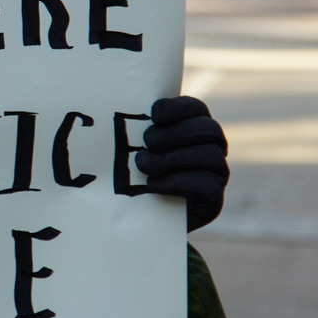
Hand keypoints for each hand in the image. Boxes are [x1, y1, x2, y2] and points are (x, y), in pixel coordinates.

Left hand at [135, 96, 228, 230]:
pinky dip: (178, 182)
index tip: (154, 114)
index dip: (178, 107)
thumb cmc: (133, 176)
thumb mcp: (131, 148)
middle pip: (208, 129)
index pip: (196, 108)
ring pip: (210, 156)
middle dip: (174, 134)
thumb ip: (131, 127)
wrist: (139, 219)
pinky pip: (208, 185)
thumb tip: (100, 98)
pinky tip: (154, 184)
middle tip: (148, 143)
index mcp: (194, 127)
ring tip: (144, 165)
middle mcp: (212, 148)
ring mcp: (217, 174)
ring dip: (172, 159)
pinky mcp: (214, 201)